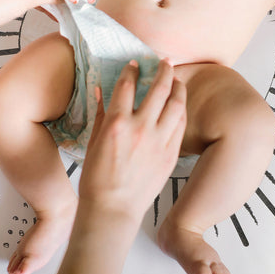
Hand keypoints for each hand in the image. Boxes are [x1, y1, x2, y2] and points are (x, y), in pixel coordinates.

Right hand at [78, 59, 186, 222]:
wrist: (113, 211)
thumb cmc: (97, 180)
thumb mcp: (93, 143)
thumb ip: (101, 114)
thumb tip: (100, 91)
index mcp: (117, 124)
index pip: (127, 85)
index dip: (132, 69)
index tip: (135, 63)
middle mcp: (140, 128)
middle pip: (159, 88)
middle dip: (164, 70)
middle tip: (166, 61)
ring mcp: (158, 141)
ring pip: (176, 104)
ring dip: (178, 87)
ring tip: (178, 80)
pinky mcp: (170, 154)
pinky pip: (181, 125)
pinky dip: (181, 111)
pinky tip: (180, 105)